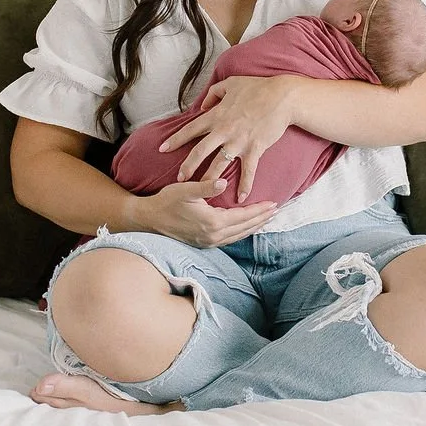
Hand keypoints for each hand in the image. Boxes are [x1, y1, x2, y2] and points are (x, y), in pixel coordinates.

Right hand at [136, 180, 277, 247]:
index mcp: (211, 222)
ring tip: (266, 219)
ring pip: (239, 236)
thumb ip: (205, 186)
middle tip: (277, 211)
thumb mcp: (184, 190)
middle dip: (261, 219)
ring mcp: (208, 242)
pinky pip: (230, 239)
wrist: (148, 219)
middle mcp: (213, 236)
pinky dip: (242, 233)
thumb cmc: (166, 201)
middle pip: (244, 228)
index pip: (243, 216)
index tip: (274, 203)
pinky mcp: (204, 243)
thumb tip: (222, 182)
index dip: (259, 210)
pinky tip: (246, 228)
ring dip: (254, 227)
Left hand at [158, 75, 299, 203]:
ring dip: (210, 179)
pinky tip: (241, 198)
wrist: (282, 97)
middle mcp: (224, 131)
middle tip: (178, 179)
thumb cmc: (258, 87)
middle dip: (187, 166)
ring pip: (219, 165)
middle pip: (200, 152)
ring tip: (203, 192)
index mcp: (217, 115)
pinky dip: (245, 185)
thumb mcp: (231, 84)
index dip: (175, 139)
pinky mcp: (255, 149)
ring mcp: (239, 142)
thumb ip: (213, 94)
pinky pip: (248, 171)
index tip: (162, 149)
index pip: (190, 129)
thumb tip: (203, 104)